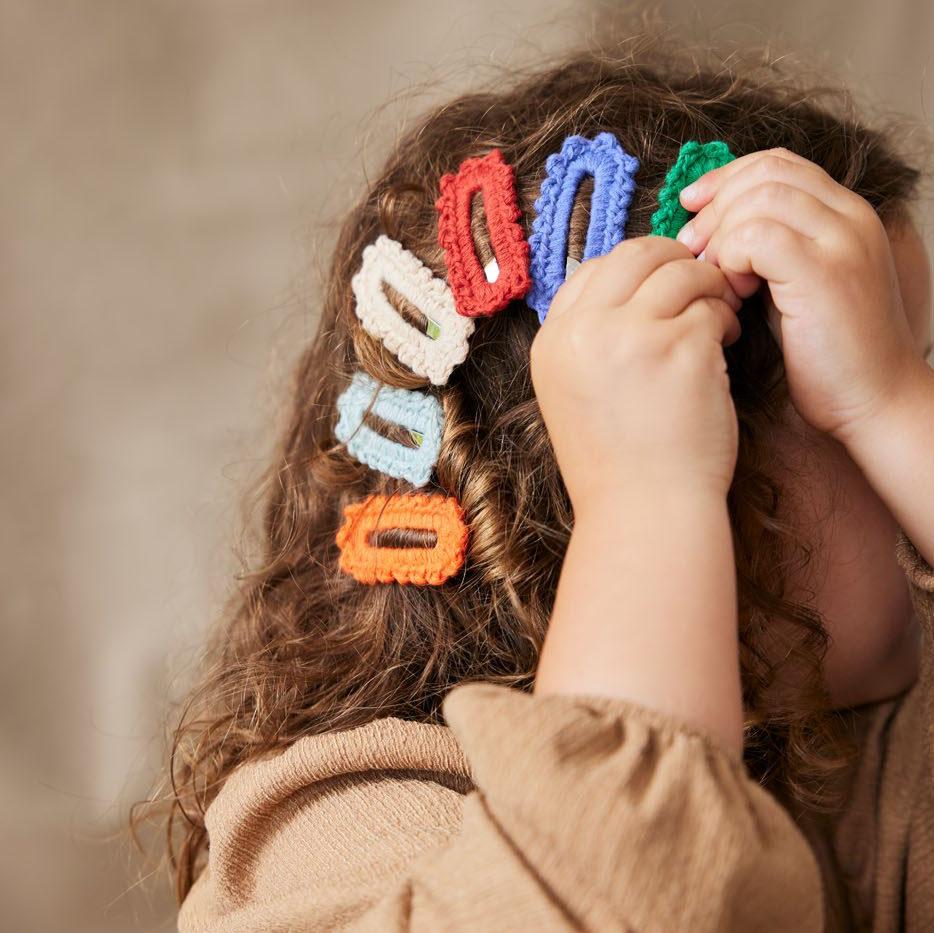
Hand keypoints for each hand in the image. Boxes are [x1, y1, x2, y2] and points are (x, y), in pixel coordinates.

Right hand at [530, 236, 742, 513]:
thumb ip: (590, 341)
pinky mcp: (680, 347)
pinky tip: (725, 346)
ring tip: (717, 319)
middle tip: (699, 282)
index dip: (633, 272)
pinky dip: (725, 319)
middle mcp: (583, 330)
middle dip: (675, 260)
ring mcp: (630, 335)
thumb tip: (631, 291)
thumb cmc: (617, 462)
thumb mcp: (574, 394)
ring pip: (680, 272)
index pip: (590, 270)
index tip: (658, 290)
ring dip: (707, 288)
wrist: (645, 512)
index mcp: (552, 341)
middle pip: (635, 254)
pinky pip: (711, 307)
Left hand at [676, 147, 926, 447]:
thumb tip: (707, 232)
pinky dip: (731, 259)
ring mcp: (842, 242)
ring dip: (722, 235)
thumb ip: (766, 250)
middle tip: (691, 248)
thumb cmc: (826, 355)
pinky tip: (733, 294)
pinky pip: (758, 236)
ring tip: (716, 278)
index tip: (692, 208)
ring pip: (759, 198)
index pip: (777, 164)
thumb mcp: (794, 287)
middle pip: (765, 173)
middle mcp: (850, 218)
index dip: (726, 178)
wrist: (874, 402)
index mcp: (844, 215)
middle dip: (715, 207)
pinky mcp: (825, 274)